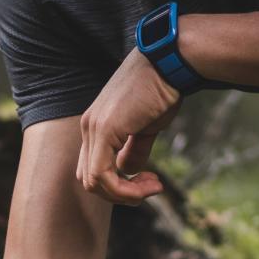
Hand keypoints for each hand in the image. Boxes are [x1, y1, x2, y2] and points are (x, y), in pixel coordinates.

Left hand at [77, 51, 181, 204]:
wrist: (170, 63)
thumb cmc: (162, 89)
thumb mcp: (146, 126)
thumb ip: (134, 149)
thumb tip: (128, 170)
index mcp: (95, 125)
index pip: (93, 168)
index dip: (120, 184)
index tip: (151, 181)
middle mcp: (87, 127)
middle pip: (89, 180)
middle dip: (120, 194)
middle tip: (152, 187)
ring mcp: (93, 128)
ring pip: (93, 182)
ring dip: (125, 194)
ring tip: (154, 186)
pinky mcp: (104, 129)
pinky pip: (102, 175)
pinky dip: (124, 189)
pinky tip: (150, 182)